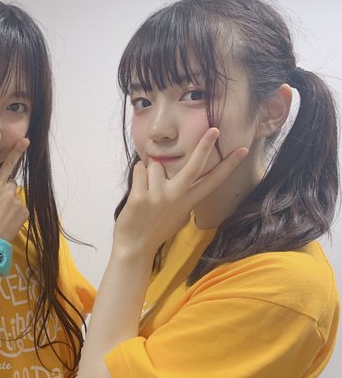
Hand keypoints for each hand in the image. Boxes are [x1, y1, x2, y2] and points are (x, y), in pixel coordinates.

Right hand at [0, 138, 29, 241]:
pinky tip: (7, 220)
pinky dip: (16, 212)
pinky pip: (22, 208)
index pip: (7, 166)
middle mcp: (9, 193)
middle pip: (10, 184)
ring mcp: (18, 203)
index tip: (25, 141)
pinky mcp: (25, 213)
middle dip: (5, 190)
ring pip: (15, 197)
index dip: (16, 152)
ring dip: (10, 202)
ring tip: (0, 214)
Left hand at [114, 128, 247, 257]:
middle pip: (194, 166)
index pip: (213, 180)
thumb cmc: (155, 229)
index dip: (229, 165)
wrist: (134, 248)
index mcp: (188, 202)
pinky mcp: (140, 197)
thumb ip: (181, 194)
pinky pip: (140, 169)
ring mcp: (158, 197)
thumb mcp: (177, 214)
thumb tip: (177, 171)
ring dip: (149, 172)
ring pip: (155, 165)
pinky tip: (137, 192)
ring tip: (146, 191)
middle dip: (205, 146)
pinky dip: (137, 176)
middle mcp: (176, 197)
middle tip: (213, 129)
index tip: (243, 149)